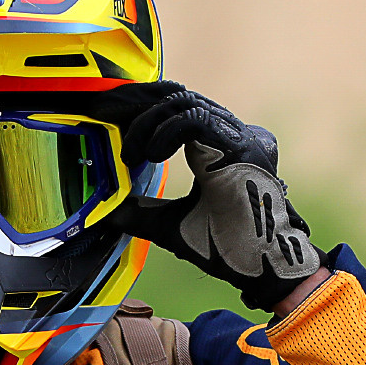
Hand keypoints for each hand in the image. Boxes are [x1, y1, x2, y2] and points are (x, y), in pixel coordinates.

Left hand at [105, 85, 324, 311]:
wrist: (263, 267)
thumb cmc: (231, 249)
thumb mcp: (173, 226)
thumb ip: (144, 214)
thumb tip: (110, 213)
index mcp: (221, 147)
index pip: (178, 108)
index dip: (141, 105)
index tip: (107, 114)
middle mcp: (233, 135)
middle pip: (179, 96)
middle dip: (136, 101)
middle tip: (102, 111)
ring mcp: (240, 138)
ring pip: (184, 103)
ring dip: (147, 123)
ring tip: (130, 154)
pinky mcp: (242, 147)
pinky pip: (195, 119)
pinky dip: (166, 132)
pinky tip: (151, 154)